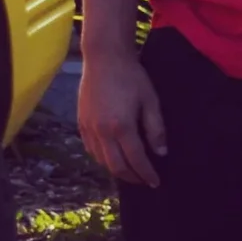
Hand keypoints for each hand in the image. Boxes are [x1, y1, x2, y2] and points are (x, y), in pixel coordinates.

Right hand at [79, 49, 166, 189]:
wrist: (104, 58)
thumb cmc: (131, 77)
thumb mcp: (151, 101)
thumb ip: (156, 129)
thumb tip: (161, 153)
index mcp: (121, 127)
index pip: (136, 159)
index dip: (147, 174)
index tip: (156, 182)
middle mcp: (101, 131)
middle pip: (116, 166)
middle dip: (132, 177)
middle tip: (144, 181)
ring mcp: (88, 128)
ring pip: (101, 160)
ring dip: (116, 170)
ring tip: (131, 172)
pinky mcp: (80, 122)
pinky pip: (91, 149)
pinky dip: (102, 158)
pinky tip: (112, 157)